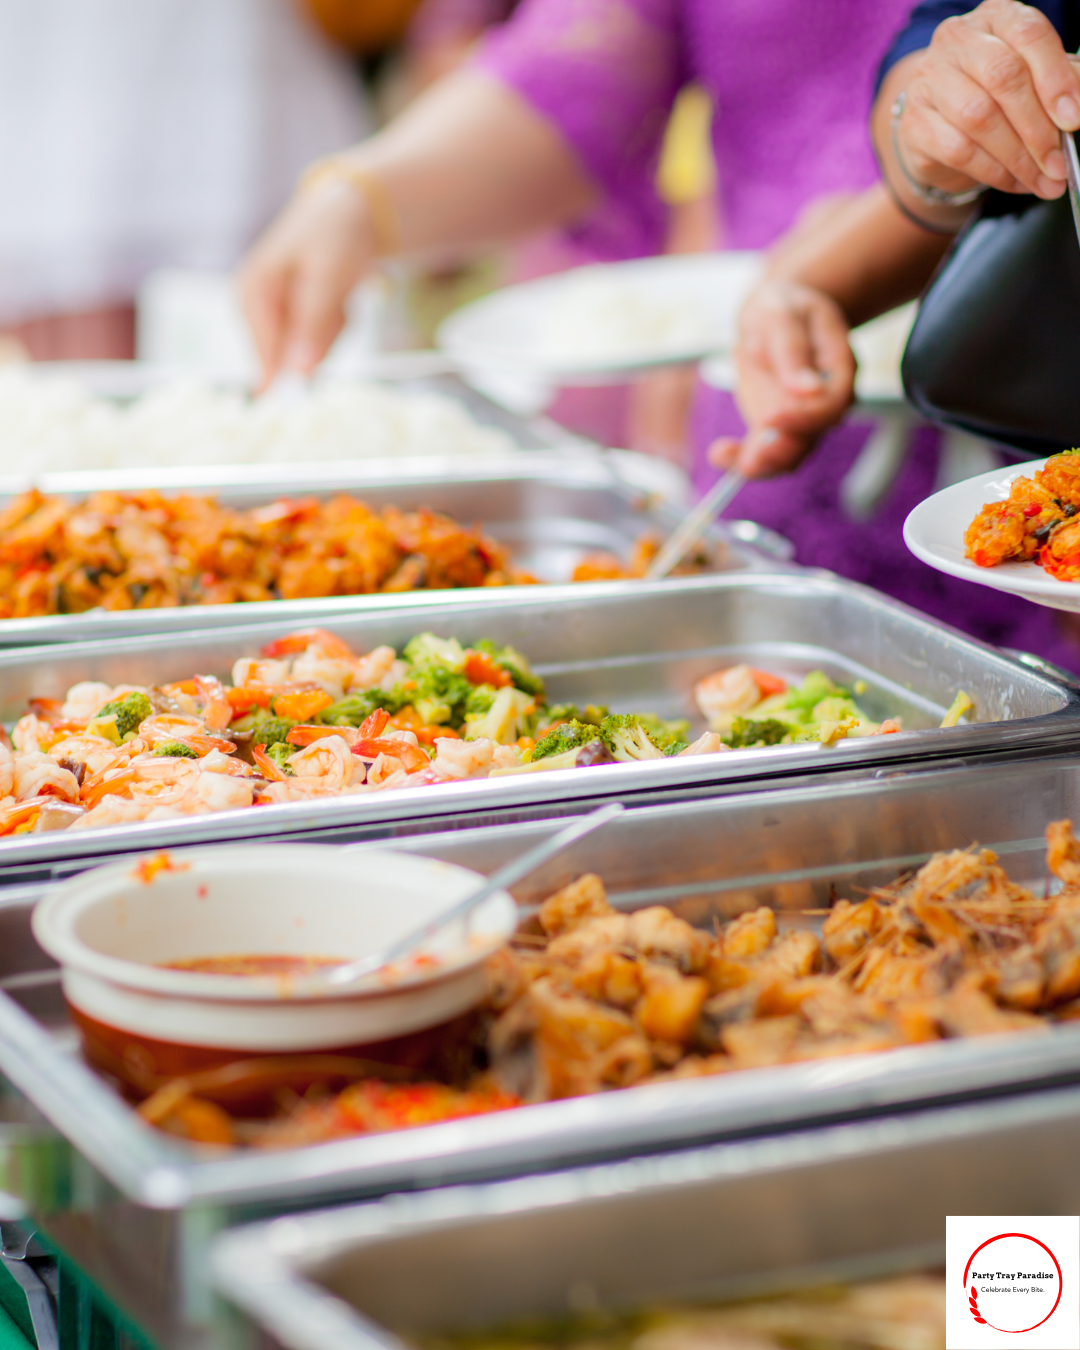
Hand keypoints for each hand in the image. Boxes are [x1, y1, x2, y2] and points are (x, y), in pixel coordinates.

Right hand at [238, 178, 378, 386]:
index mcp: (251, 293)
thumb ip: (312, 326)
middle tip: (337, 305)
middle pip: (292, 357)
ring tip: (339, 296)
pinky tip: (340, 298)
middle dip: (323, 340)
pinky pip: (323, 343)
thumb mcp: (325, 279)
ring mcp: (278, 316)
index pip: (266, 354)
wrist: (351, 212)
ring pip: (312, 353)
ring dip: (334, 330)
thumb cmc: (334, 236)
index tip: (313, 379)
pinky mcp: (298, 321)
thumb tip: (299, 374)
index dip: (291, 372)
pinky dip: (339, 325)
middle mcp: (258, 308)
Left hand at [709, 281, 855, 476]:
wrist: (774, 315)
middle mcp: (826, 399)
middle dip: (780, 451)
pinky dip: (741, 459)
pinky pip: (766, 452)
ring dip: (761, 463)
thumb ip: (793, 349)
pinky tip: (719, 454)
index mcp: (839, 368)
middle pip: (812, 436)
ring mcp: (803, 416)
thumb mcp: (781, 314)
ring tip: (725, 457)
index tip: (772, 418)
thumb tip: (809, 389)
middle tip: (750, 459)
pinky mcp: (778, 426)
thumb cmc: (781, 308)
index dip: (806, 417)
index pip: (833, 403)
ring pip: (791, 452)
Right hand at [895, 0, 1079, 200]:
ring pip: (977, 117)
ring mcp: (929, 80)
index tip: (1073, 120)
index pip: (1028, 35)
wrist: (943, 122)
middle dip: (1036, 128)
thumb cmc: (998, 94)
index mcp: (997, 17)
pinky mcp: (914, 122)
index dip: (1055, 79)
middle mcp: (958, 40)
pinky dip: (992, 172)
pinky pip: (957, 150)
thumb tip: (1076, 114)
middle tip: (1058, 164)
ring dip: (1016, 157)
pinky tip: (1013, 182)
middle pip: (1002, 77)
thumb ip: (1061, 84)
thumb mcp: (1036, 78)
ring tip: (1040, 180)